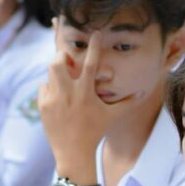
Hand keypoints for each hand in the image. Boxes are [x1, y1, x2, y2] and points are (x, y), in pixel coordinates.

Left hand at [38, 27, 127, 175]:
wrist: (74, 153)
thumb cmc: (95, 133)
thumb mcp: (112, 117)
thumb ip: (126, 103)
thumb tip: (141, 94)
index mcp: (86, 92)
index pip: (90, 62)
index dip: (93, 45)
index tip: (94, 32)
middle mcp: (68, 92)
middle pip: (58, 61)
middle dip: (62, 56)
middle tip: (68, 60)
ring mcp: (53, 98)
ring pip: (50, 73)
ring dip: (56, 72)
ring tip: (64, 79)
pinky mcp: (43, 105)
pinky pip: (43, 88)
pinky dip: (50, 88)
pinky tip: (57, 98)